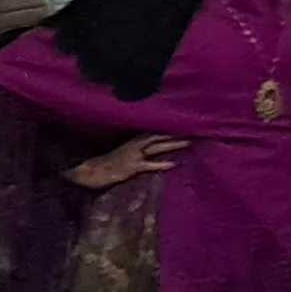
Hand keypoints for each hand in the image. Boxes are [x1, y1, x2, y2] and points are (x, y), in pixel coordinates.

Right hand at [71, 134, 185, 190]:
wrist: (95, 170)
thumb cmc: (113, 160)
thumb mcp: (128, 148)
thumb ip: (143, 144)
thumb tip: (160, 142)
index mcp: (136, 138)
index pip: (157, 129)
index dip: (172, 126)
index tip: (188, 122)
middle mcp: (137, 143)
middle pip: (160, 135)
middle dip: (177, 132)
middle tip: (195, 128)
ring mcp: (135, 154)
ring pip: (157, 147)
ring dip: (173, 144)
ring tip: (189, 142)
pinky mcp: (133, 167)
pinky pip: (149, 165)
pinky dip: (161, 164)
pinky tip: (174, 164)